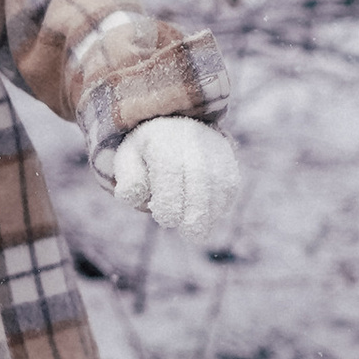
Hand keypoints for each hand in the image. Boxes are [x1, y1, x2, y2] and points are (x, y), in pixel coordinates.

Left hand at [108, 118, 240, 244]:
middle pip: (201, 180)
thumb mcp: (128, 159)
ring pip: (220, 184)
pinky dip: (221, 205)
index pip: (170, 174)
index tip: (167, 220)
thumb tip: (134, 197)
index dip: (171, 202)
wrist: (174, 124)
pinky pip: (230, 186)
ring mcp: (214, 150)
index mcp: (163, 141)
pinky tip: (209, 216)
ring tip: (199, 230)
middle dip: (198, 212)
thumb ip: (128, 180)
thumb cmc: (146, 152)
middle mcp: (192, 143)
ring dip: (212, 212)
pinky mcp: (228, 159)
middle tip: (192, 234)